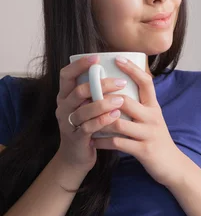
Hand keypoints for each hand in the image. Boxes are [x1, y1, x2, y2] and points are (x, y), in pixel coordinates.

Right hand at [55, 55, 126, 171]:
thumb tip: (116, 73)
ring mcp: (68, 123)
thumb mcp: (87, 107)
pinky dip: (103, 120)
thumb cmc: (87, 127)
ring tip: (121, 99)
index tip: (97, 57)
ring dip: (103, 103)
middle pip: (78, 90)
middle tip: (120, 82)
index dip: (79, 65)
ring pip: (84, 109)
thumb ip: (95, 93)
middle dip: (100, 84)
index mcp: (65, 96)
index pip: (66, 75)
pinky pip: (89, 127)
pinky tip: (116, 115)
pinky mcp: (76, 138)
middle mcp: (63, 107)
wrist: (76, 158)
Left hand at [92, 56, 183, 185]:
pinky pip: (117, 143)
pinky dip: (102, 142)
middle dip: (104, 99)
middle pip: (126, 101)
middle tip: (85, 97)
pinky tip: (93, 140)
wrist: (172, 166)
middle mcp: (152, 117)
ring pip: (118, 122)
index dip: (132, 69)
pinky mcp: (143, 150)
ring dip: (98, 121)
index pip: (146, 82)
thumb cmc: (156, 140)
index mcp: (154, 107)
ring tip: (84, 120)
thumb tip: (118, 90)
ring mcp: (148, 134)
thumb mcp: (152, 119)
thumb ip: (139, 106)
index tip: (117, 59)